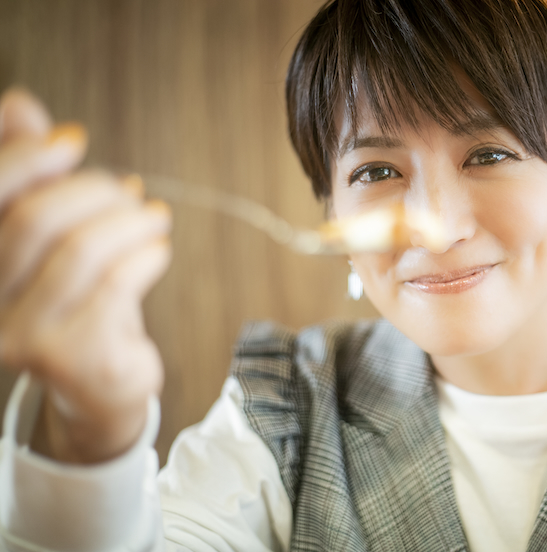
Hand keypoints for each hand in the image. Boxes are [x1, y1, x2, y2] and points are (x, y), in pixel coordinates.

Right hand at [0, 88, 171, 463]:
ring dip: (129, 222)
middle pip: (33, 220)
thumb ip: (30, 173)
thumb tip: (20, 104)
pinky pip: (115, 285)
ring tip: (153, 218)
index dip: (25, 156)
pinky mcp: (65, 358)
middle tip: (128, 193)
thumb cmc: (73, 296)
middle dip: (92, 191)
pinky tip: (157, 251)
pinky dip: (146, 256)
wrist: (97, 380)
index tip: (74, 139)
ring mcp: (15, 337)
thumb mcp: (50, 233)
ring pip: (79, 251)